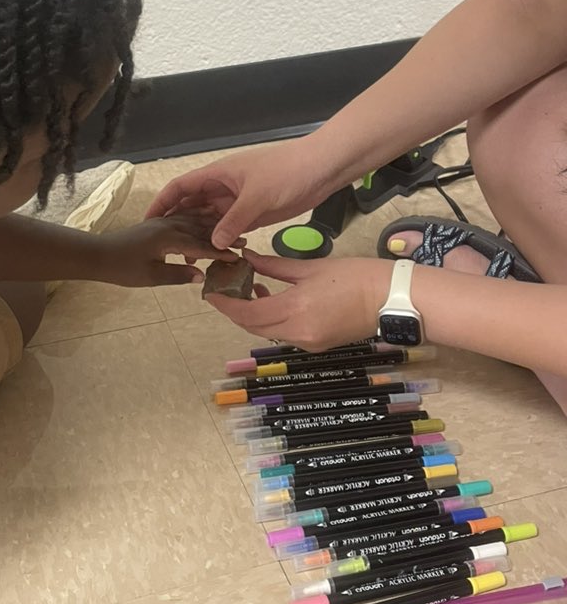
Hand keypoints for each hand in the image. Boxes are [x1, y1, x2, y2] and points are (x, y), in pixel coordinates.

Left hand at [97, 214, 244, 286]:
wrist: (99, 254)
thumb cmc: (123, 268)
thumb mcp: (152, 276)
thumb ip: (178, 275)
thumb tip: (201, 276)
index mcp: (169, 239)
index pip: (201, 246)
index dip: (219, 252)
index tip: (236, 258)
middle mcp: (168, 226)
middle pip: (201, 230)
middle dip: (221, 236)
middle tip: (243, 241)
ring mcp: (162, 222)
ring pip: (193, 221)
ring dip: (212, 226)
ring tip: (229, 229)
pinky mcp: (157, 223)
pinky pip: (182, 217)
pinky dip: (197, 219)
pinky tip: (204, 220)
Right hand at [146, 138, 332, 248]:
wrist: (321, 169)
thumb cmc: (286, 172)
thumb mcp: (256, 196)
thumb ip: (234, 220)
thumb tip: (213, 244)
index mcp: (217, 175)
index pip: (180, 188)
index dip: (162, 203)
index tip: (147, 222)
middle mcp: (222, 188)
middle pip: (191, 207)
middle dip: (178, 225)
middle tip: (167, 249)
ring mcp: (237, 201)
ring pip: (210, 220)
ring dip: (199, 236)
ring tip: (189, 259)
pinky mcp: (252, 213)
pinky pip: (230, 229)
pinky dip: (222, 241)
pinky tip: (216, 257)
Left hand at [204, 249, 392, 350]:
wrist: (393, 299)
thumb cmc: (356, 276)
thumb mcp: (310, 267)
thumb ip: (274, 266)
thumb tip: (247, 259)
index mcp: (294, 310)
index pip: (246, 313)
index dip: (225, 304)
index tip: (211, 291)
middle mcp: (297, 332)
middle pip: (252, 326)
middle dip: (235, 309)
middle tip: (226, 288)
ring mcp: (308, 342)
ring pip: (267, 331)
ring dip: (253, 315)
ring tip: (251, 288)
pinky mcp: (317, 345)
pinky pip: (284, 334)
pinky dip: (272, 319)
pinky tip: (274, 300)